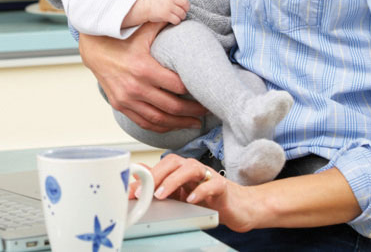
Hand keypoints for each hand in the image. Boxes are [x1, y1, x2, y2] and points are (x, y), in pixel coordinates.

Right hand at [78, 22, 205, 132]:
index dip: (194, 89)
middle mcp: (135, 87)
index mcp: (143, 68)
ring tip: (195, 123)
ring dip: (179, 123)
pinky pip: (143, 122)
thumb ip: (163, 21)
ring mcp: (126, 99)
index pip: (177, 85)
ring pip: (159, 119)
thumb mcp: (141, 28)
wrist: (92, 48)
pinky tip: (172, 125)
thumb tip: (183, 12)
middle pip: (172, 106)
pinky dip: (160, 127)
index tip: (206, 90)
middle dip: (193, 110)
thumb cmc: (118, 38)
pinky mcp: (120, 105)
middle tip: (207, 110)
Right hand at [136, 0, 190, 25]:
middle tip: (183, 10)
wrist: (144, 7)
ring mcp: (168, 6)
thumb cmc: (157, 0)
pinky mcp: (166, 15)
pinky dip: (177, 21)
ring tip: (178, 16)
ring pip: (182, 13)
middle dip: (186, 8)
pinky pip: (177, 20)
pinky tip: (174, 20)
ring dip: (182, 16)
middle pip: (185, 3)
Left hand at [145, 153, 260, 232]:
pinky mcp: (223, 187)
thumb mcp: (180, 195)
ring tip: (162, 195)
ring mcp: (209, 176)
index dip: (147, 175)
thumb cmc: (208, 199)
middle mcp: (194, 169)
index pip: (162, 165)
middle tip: (145, 192)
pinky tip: (191, 200)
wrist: (237, 207)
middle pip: (174, 161)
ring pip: (191, 168)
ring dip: (174, 180)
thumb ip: (160, 186)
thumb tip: (137, 178)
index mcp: (182, 170)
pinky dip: (201, 191)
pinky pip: (212, 184)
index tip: (133, 191)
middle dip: (157, 175)